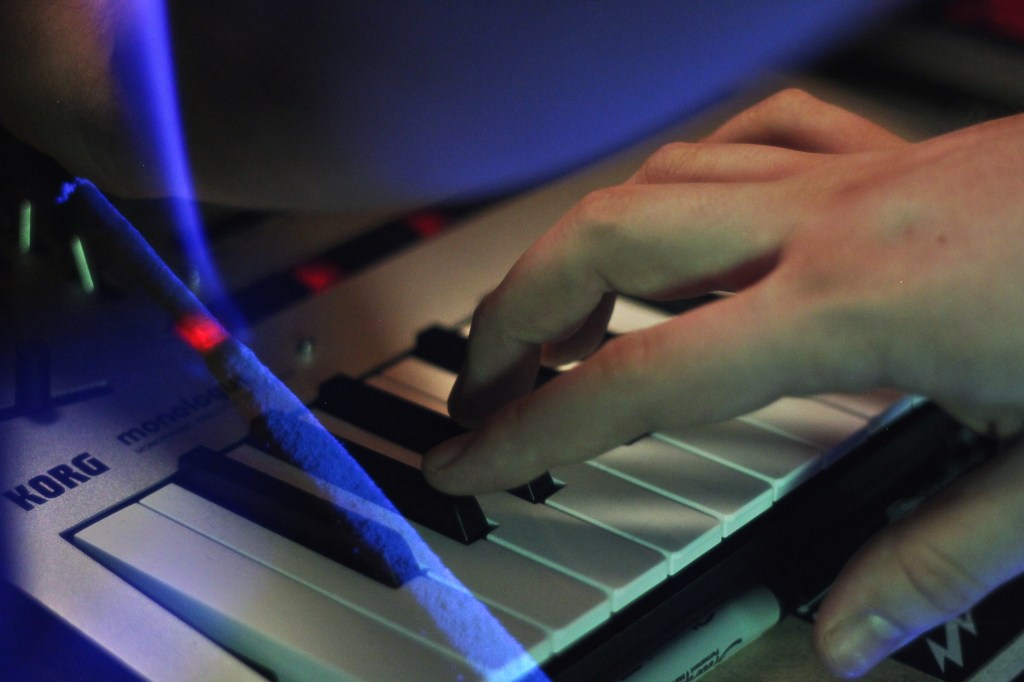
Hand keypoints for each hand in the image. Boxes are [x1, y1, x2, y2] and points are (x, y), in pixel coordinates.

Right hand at [422, 89, 1023, 676]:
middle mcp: (824, 224)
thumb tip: (855, 635)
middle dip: (517, 315)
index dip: (534, 427)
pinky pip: (747, 141)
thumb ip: (938, 565)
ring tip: (554, 312)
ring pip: (660, 181)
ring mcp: (849, 176)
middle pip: (607, 245)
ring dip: (583, 247)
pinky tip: (680, 214)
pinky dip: (685, 178)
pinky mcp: (882, 155)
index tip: (472, 455)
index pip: (638, 379)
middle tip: (483, 381)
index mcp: (853, 309)